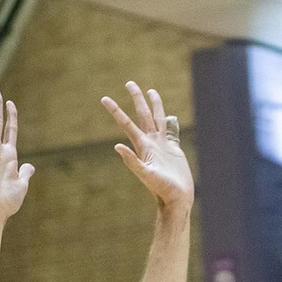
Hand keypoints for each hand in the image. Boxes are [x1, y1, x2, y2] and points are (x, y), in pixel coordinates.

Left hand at [103, 81, 192, 209]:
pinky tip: (169, 117)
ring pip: (157, 119)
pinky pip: (171, 131)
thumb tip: (117, 147)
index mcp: (143, 146)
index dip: (116, 111)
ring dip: (154, 105)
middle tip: (129, 83)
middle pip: (143, 115)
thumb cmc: (161, 189)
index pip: (127, 124)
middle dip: (137, 99)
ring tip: (151, 91)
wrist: (177, 198)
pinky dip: (170, 122)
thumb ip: (132, 161)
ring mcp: (162, 145)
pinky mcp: (173, 149)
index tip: (104, 99)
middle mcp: (151, 142)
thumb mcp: (145, 175)